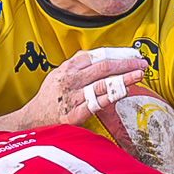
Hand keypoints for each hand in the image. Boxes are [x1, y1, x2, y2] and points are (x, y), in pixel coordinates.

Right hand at [12, 49, 147, 128]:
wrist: (31, 120)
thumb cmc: (49, 98)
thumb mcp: (58, 74)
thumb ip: (78, 65)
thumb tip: (102, 56)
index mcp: (68, 67)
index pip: (98, 55)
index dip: (118, 54)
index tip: (133, 55)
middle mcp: (70, 80)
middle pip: (103, 67)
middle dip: (126, 64)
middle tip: (142, 63)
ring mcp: (72, 97)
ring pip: (102, 84)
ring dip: (124, 78)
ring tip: (139, 75)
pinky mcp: (72, 115)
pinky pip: (95, 104)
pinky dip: (111, 97)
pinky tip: (124, 92)